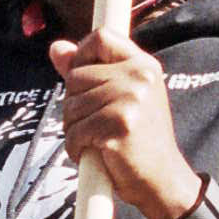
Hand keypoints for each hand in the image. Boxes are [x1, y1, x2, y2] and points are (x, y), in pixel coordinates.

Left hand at [49, 28, 200, 218]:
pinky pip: (75, 131)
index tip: (83, 80)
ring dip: (74, 129)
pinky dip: (76, 148)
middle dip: (74, 104)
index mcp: (144, 65)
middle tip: (95, 125)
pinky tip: (94, 154)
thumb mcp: (121, 98)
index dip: (82, 55)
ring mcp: (130, 100)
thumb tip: (56, 49)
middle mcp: (140, 77)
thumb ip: (89, 71)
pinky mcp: (118, 125)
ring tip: (97, 141)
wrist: (162, 181)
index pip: (101, 37)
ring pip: (71, 105)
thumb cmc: (139, 140)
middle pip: (76, 76)